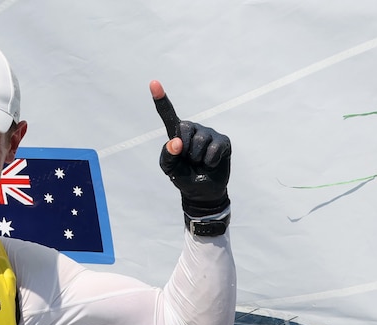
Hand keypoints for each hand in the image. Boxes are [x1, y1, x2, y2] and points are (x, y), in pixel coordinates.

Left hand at [151, 80, 230, 217]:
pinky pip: (214, 150)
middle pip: (185, 131)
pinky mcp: (223, 140)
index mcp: (176, 133)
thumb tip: (177, 142)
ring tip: (199, 163)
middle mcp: (193, 128)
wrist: (203, 191)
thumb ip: (168, 156)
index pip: (168, 114)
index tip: (153, 82)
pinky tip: (210, 164)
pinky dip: (210, 162)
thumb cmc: (183, 176)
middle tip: (189, 161)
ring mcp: (209, 133)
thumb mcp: (169, 169)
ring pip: (200, 142)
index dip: (160, 98)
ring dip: (197, 158)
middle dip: (185, 151)